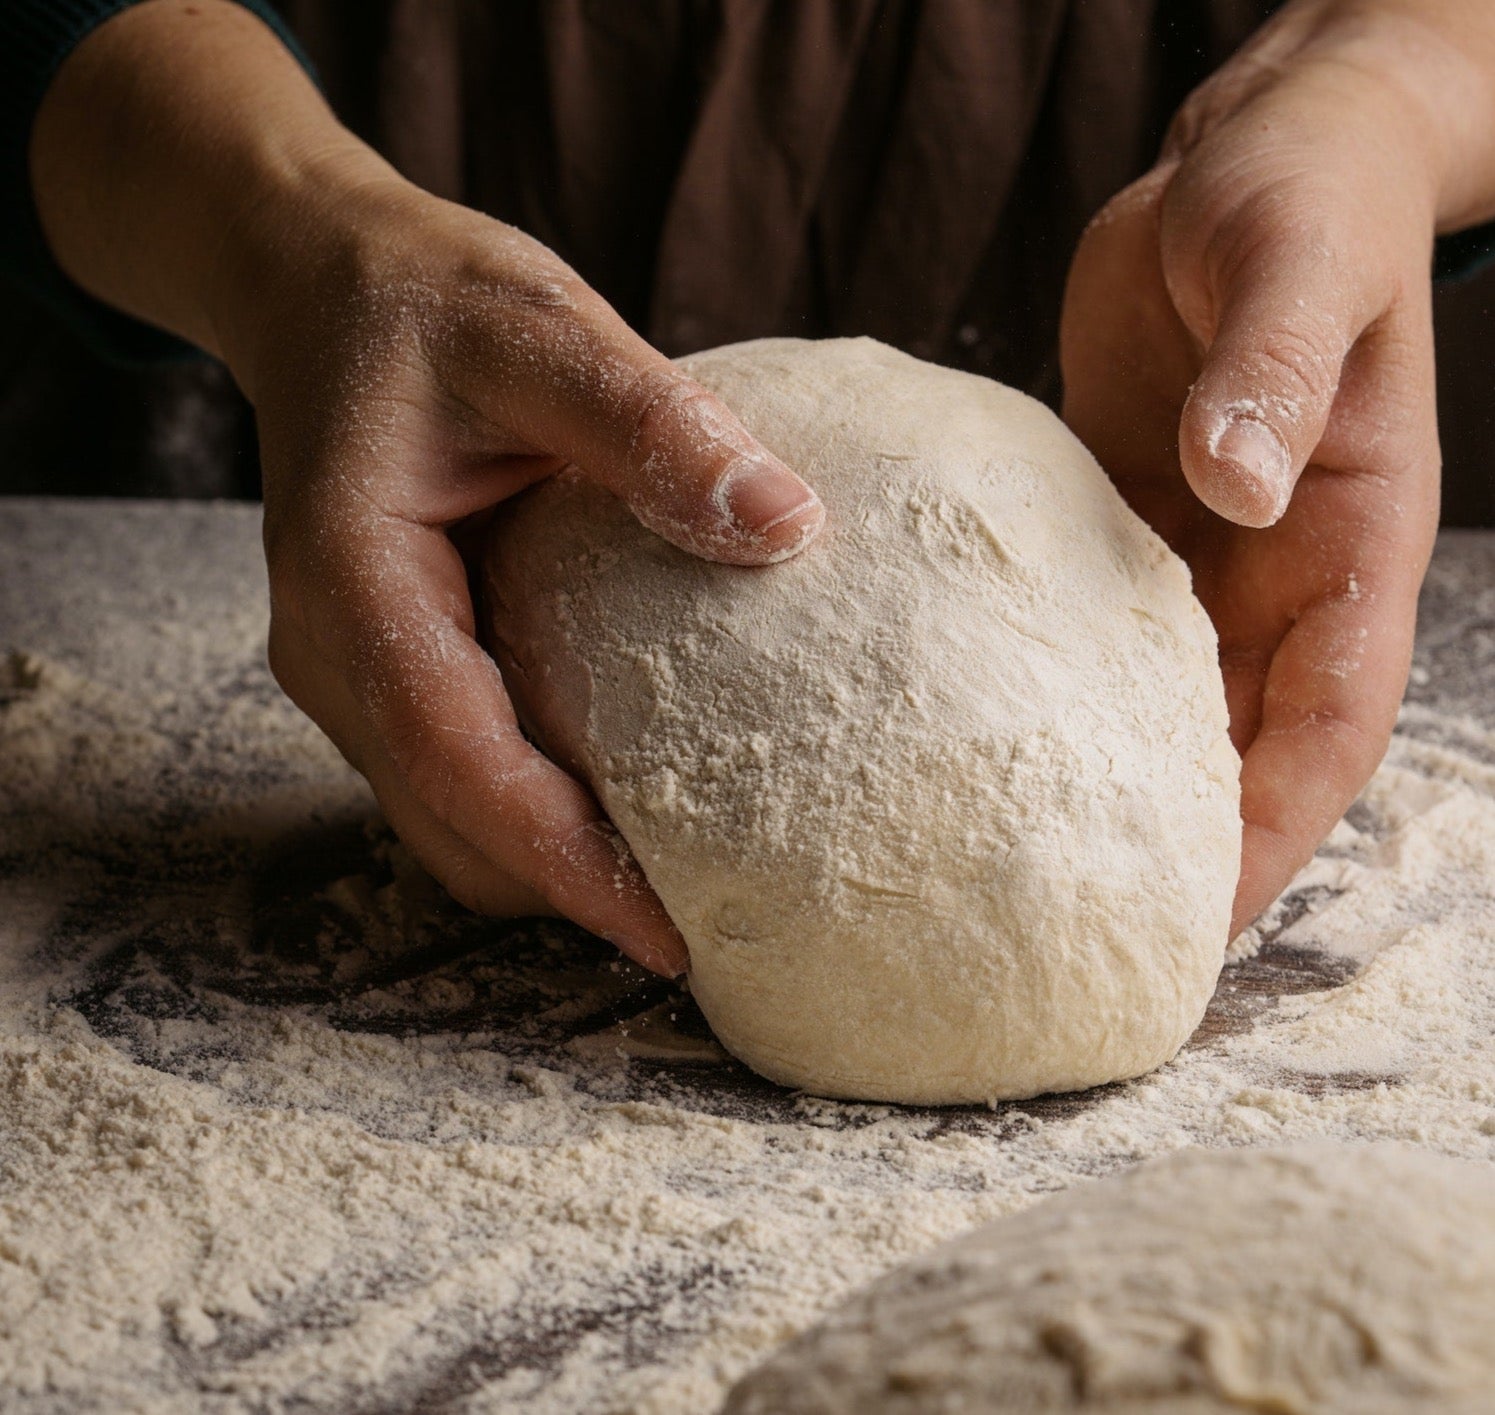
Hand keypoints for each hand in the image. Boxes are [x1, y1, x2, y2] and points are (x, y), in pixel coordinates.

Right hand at [31, 1, 823, 975]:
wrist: (325, 288)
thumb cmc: (424, 301)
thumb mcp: (541, 332)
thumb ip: (653, 424)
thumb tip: (789, 525)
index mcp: (355, 581)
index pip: (457, 761)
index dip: (562, 862)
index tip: (668, 933)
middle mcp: (337, 651)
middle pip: (450, 824)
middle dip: (565, 891)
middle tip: (705, 925)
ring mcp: (358, 669)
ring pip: (449, 820)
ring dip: (551, 867)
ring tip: (678, 887)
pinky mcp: (394, 667)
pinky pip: (459, 775)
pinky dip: (535, 815)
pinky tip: (628, 803)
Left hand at [1059, 0, 1477, 934]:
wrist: (1243, 165)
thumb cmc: (1302, 204)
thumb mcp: (1299, 273)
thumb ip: (1276, 376)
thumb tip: (1244, 483)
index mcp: (1350, 544)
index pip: (1330, 724)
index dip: (1275, 831)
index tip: (1200, 917)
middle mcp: (1278, 573)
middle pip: (1241, 746)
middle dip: (1182, 846)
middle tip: (1087, 933)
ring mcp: (1198, 555)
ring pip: (1160, 705)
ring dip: (1107, 787)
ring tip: (1016, 866)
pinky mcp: (1123, 524)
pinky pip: (1088, 632)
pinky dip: (1048, 694)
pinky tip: (975, 736)